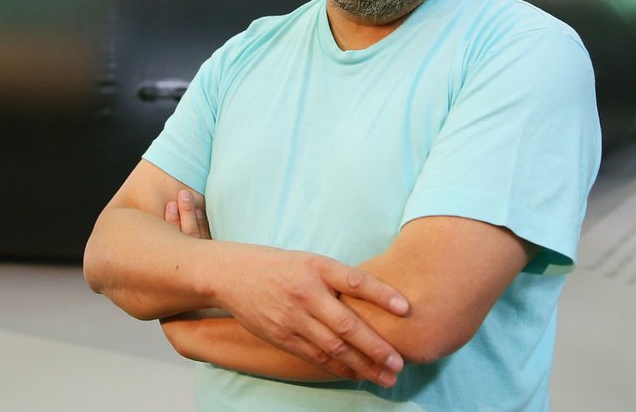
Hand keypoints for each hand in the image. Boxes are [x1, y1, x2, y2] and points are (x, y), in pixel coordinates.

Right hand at [159, 189, 407, 385]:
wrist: (229, 274)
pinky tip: (354, 373)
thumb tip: (376, 297)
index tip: (406, 308)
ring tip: (385, 376)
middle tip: (399, 362)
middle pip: (346, 324)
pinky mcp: (281, 335)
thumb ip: (336, 278)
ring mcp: (292, 317)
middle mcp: (305, 292)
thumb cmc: (275, 265)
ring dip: (362, 364)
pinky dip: (337, 366)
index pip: (355, 280)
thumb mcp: (307, 259)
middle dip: (375, 347)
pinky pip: (314, 355)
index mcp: (315, 266)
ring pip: (333, 347)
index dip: (381, 294)